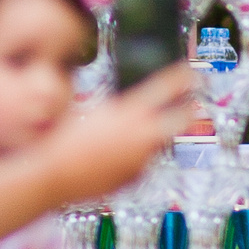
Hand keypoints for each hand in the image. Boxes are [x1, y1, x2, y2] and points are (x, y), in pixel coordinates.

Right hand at [44, 65, 193, 201]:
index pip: (162, 87)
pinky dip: (128, 164)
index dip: (181, 79)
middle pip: (180, 119)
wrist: (54, 173)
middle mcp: (142, 132)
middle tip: (193, 107)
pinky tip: (104, 165)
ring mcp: (144, 155)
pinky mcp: (140, 176)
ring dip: (142, 143)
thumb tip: (136, 109)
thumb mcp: (94, 114)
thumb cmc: (67, 140)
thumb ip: (119, 111)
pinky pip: (140, 166)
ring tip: (109, 148)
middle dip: (188, 112)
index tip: (193, 73)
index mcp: (127, 110)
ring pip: (154, 144)